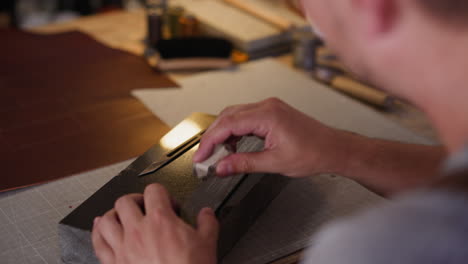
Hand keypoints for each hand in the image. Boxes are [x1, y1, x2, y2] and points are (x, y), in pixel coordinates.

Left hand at [91, 184, 218, 263]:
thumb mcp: (207, 244)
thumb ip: (207, 223)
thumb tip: (206, 213)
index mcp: (161, 221)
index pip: (154, 191)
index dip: (163, 194)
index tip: (168, 205)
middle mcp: (138, 231)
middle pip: (125, 201)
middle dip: (136, 200)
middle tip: (145, 208)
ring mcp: (123, 247)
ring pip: (107, 219)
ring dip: (114, 214)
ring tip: (122, 216)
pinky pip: (98, 243)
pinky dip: (98, 233)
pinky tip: (102, 229)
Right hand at [193, 98, 351, 177]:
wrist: (334, 149)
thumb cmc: (314, 153)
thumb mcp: (275, 162)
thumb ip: (244, 164)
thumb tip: (221, 167)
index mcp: (267, 115)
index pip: (227, 124)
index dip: (209, 141)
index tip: (201, 156)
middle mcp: (267, 106)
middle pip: (227, 116)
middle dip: (212, 136)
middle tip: (204, 156)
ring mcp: (270, 107)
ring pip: (235, 115)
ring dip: (223, 133)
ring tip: (218, 153)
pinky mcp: (272, 112)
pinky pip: (246, 117)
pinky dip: (235, 130)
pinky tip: (234, 145)